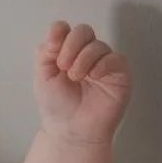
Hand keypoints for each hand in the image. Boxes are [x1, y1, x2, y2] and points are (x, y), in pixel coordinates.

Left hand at [34, 21, 130, 146]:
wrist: (70, 131)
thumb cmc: (58, 107)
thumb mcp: (42, 78)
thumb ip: (45, 54)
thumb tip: (55, 33)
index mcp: (66, 53)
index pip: (65, 30)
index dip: (59, 33)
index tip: (51, 48)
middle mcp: (85, 55)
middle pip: (83, 31)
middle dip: (71, 44)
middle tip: (62, 66)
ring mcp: (103, 63)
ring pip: (98, 45)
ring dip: (83, 59)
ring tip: (75, 77)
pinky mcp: (118, 74)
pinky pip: (115, 58)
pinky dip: (102, 64)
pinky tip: (93, 76)